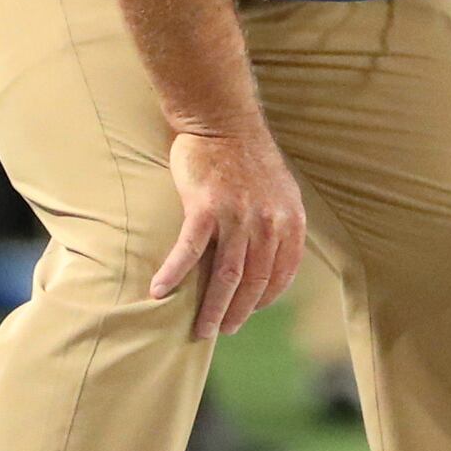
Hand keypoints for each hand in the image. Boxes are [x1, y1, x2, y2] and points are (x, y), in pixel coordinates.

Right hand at [153, 123, 305, 343]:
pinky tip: (160, 292)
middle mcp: (268, 222)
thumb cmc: (246, 155)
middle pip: (253, 282)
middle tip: (221, 331)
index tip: (249, 312)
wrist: (222, 120)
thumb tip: (270, 256)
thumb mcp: (279, 190)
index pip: (282, 274)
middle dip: (237, 313)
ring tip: (201, 329)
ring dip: (212, 308)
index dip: (265, 299)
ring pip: (226, 276)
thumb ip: (278, 223)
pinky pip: (190, 251)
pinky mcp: (205, 208)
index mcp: (289, 219)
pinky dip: (174, 274)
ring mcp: (237, 216)